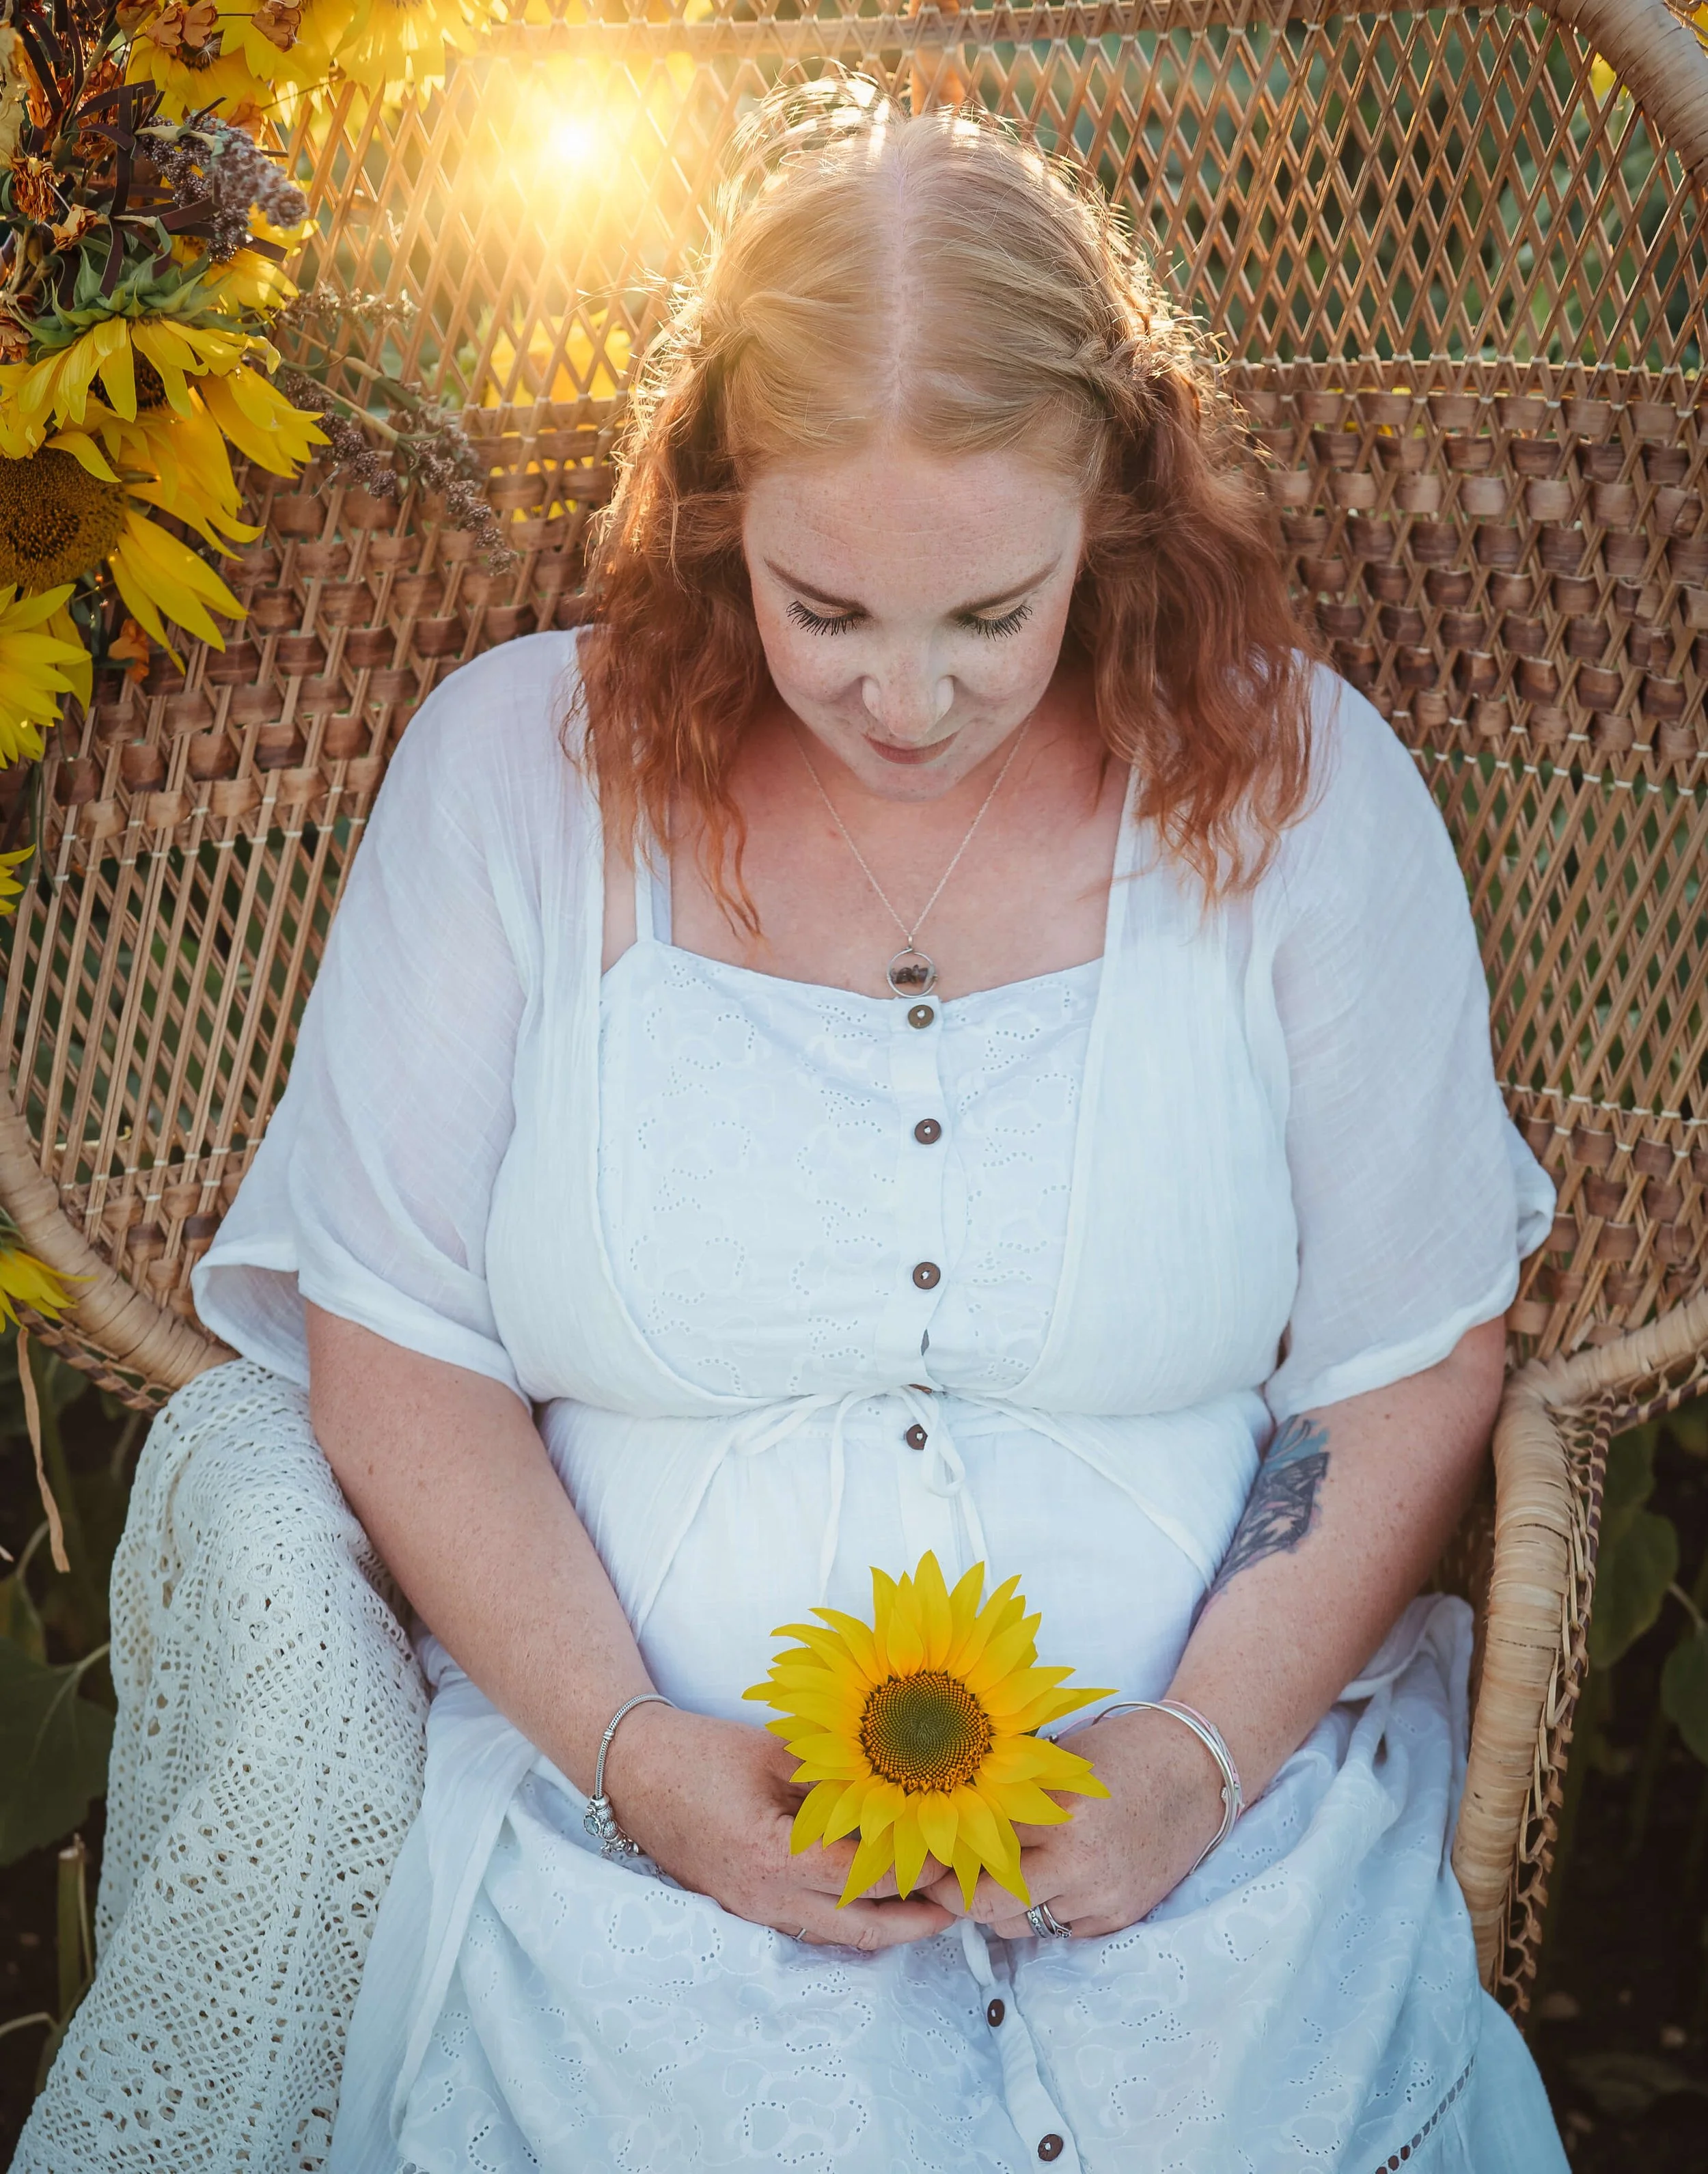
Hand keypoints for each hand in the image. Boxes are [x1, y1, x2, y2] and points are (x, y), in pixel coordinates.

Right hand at [604, 1703, 955, 1950]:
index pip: (865, 1874)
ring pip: (838, 1935)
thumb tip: (898, 1780)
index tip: (953, 1848)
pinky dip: (851, 1917)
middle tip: (960, 1903)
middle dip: (917, 1923)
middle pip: (861, 1928)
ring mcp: (754, 1909)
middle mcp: (766, 1897)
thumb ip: (835, 1774)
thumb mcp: (778, 1752)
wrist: (633, 1773)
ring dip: (887, 1924)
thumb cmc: (701, 1754)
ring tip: (931, 1905)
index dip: (916, 1866)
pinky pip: (812, 1924)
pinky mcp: (748, 1906)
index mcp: (774, 1856)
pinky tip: (875, 1896)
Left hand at [920, 1708, 1224, 1939]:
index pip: (977, 1847)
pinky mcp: (1118, 1917)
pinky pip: (1058, 1929)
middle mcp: (1079, 1863)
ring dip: (999, 1907)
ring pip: (1020, 1924)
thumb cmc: (1122, 1750)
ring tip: (990, 1877)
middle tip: (935, 1882)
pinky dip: (1041, 1911)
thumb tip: (948, 1812)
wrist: (1198, 1771)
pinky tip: (1043, 1880)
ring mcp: (1101, 1897)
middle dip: (956, 1897)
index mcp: (1059, 1813)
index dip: (942, 1852)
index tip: (916, 1853)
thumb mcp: (1059, 1759)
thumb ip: (1011, 1791)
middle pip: (989, 1904)